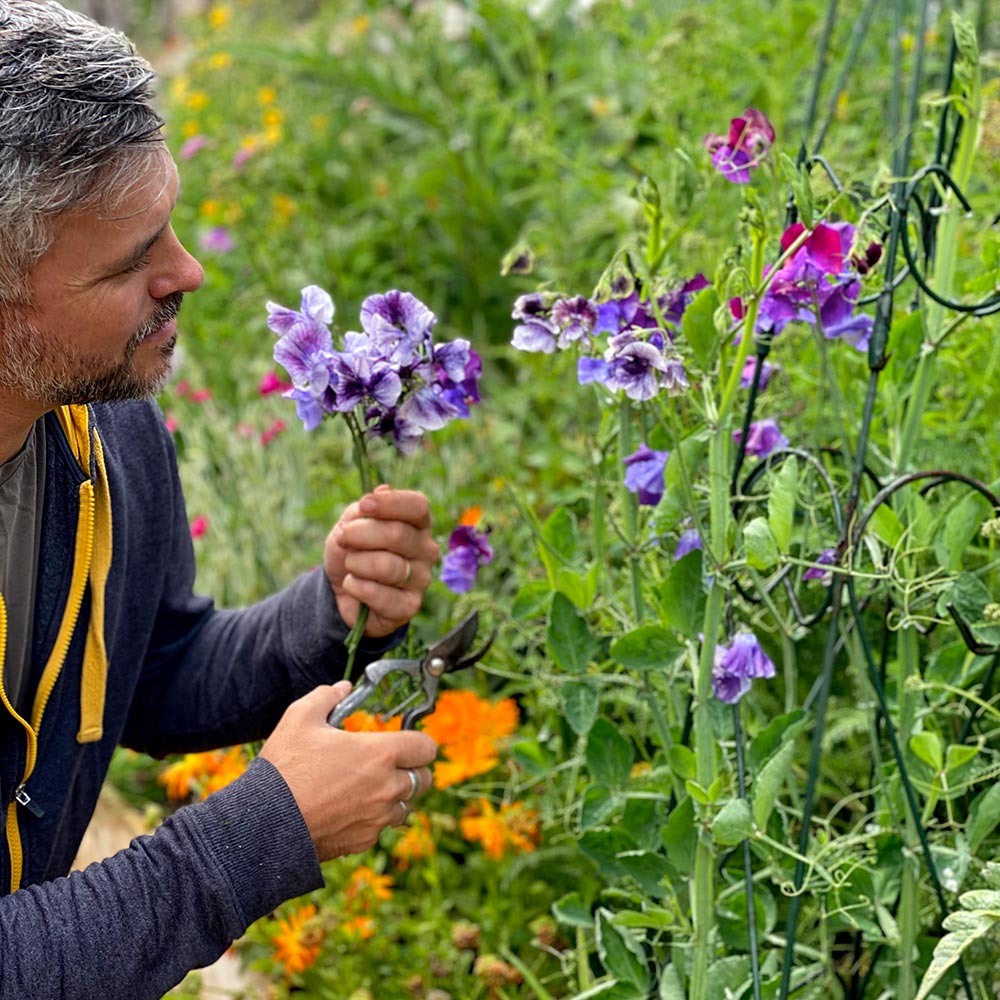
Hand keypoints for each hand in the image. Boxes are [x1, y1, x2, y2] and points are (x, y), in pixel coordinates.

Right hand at [259, 682, 436, 859]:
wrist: (263, 823)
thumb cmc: (284, 769)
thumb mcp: (300, 718)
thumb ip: (327, 697)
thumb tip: (343, 688)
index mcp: (380, 754)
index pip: (426, 747)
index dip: (417, 741)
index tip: (404, 740)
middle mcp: (387, 788)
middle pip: (424, 779)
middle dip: (412, 769)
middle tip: (389, 763)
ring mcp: (377, 818)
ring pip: (405, 806)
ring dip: (394, 796)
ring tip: (366, 786)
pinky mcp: (363, 841)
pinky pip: (380, 827)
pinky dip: (371, 818)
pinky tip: (347, 809)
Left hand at [324, 484, 439, 636]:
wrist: (342, 591)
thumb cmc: (352, 551)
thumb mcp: (349, 525)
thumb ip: (362, 511)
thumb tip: (382, 491)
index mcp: (417, 524)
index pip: (417, 506)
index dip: (391, 504)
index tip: (365, 504)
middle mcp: (426, 550)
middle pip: (398, 534)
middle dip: (361, 534)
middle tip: (343, 538)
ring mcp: (421, 579)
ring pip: (387, 566)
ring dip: (356, 563)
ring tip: (350, 565)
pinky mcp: (410, 605)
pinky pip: (381, 595)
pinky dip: (357, 587)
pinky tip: (352, 585)